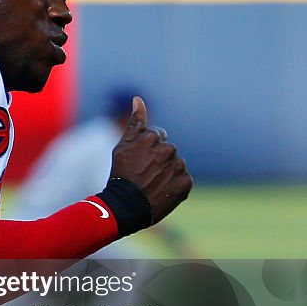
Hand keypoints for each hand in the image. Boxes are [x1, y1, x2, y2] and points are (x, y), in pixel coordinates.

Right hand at [109, 96, 192, 223]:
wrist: (126, 206)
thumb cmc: (121, 175)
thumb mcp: (122, 146)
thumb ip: (134, 122)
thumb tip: (138, 98)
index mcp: (152, 138)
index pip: (157, 137)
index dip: (146, 150)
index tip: (138, 161)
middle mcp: (168, 150)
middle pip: (168, 151)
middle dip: (158, 160)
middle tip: (144, 174)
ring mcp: (178, 167)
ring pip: (175, 165)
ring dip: (167, 172)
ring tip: (152, 184)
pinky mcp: (186, 183)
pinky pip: (183, 180)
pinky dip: (174, 185)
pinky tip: (161, 191)